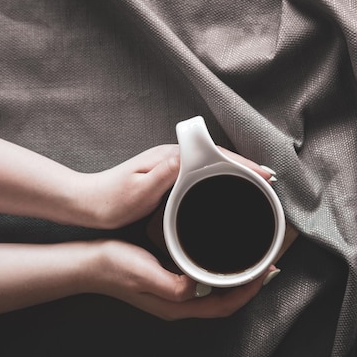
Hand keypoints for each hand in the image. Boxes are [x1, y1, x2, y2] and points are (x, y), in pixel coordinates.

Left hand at [76, 144, 274, 229]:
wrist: (87, 202)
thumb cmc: (110, 200)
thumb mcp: (138, 190)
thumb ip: (165, 172)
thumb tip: (192, 154)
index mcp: (170, 157)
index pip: (215, 154)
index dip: (242, 164)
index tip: (263, 173)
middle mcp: (173, 156)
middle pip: (218, 156)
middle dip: (245, 166)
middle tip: (268, 181)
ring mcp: (171, 164)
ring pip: (212, 164)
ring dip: (235, 171)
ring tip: (256, 184)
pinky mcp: (169, 174)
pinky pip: (203, 172)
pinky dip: (221, 178)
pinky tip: (228, 188)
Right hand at [87, 240, 278, 319]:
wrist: (89, 263)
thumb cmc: (114, 267)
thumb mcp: (144, 274)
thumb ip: (173, 284)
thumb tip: (197, 285)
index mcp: (177, 305)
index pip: (225, 305)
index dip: (249, 291)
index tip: (266, 271)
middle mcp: (179, 304)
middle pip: (226, 301)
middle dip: (249, 285)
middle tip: (266, 263)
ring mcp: (175, 294)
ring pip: (217, 292)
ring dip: (236, 278)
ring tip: (250, 260)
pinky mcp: (170, 282)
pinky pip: (204, 282)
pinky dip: (219, 271)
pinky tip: (220, 257)